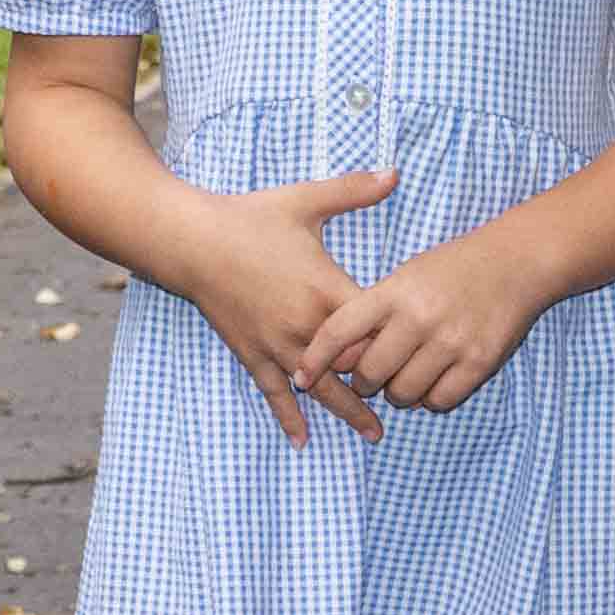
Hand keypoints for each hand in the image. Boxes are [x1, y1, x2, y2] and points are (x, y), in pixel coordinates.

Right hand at [182, 167, 400, 439]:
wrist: (192, 240)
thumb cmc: (251, 218)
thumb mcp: (306, 201)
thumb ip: (354, 190)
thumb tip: (395, 172)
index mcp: (325, 290)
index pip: (373, 329)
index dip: (398, 341)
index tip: (422, 351)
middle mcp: (304, 326)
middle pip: (353, 366)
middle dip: (381, 382)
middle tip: (415, 401)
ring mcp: (277, 345)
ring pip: (319, 388)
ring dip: (347, 411)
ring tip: (375, 434)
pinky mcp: (252, 353)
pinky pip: (274, 393)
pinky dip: (289, 418)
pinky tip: (303, 442)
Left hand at [315, 229, 552, 420]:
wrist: (516, 262)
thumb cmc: (452, 269)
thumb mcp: (405, 276)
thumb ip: (374, 312)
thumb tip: (341, 359)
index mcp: (395, 291)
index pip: (340, 331)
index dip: (316, 359)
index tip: (302, 377)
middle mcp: (420, 317)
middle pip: (369, 373)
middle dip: (364, 382)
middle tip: (372, 377)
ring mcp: (451, 342)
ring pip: (403, 393)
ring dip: (398, 393)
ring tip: (407, 376)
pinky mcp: (479, 363)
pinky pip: (438, 401)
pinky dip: (430, 398)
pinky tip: (434, 380)